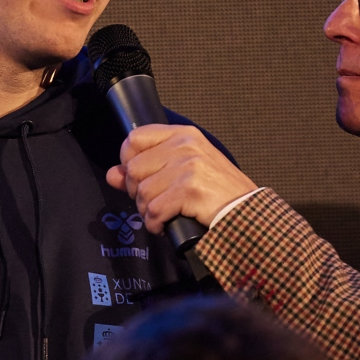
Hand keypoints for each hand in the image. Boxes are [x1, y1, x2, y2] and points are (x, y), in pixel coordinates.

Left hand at [105, 124, 259, 234]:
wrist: (246, 211)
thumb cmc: (217, 191)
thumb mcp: (183, 170)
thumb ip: (146, 168)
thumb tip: (113, 174)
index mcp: (183, 135)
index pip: (135, 139)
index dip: (128, 161)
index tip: (138, 178)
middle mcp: (185, 146)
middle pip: (134, 169)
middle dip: (138, 193)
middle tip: (154, 203)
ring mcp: (188, 167)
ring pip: (143, 193)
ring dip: (148, 211)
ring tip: (163, 214)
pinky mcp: (190, 190)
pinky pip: (154, 210)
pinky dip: (155, 223)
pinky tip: (165, 224)